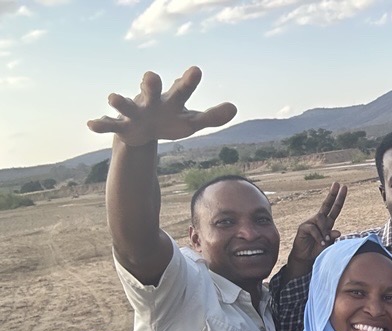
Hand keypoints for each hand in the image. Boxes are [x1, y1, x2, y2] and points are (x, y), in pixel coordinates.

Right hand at [87, 67, 236, 146]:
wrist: (143, 132)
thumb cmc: (170, 121)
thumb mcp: (191, 122)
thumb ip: (211, 117)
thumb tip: (234, 108)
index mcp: (171, 100)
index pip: (183, 90)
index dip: (188, 82)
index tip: (196, 70)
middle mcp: (151, 101)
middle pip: (151, 90)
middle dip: (151, 84)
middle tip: (152, 76)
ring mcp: (134, 112)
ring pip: (126, 105)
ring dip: (119, 101)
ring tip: (112, 97)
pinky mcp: (121, 126)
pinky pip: (109, 125)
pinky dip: (101, 124)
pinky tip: (91, 124)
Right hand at [287, 182, 347, 266]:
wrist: (305, 257)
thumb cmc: (318, 249)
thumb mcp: (329, 244)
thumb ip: (333, 238)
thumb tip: (338, 232)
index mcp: (327, 222)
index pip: (334, 208)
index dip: (339, 198)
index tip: (344, 187)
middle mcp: (319, 220)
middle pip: (326, 205)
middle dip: (332, 194)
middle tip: (337, 184)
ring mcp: (310, 222)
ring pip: (321, 219)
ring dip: (325, 231)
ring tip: (325, 241)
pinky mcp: (303, 227)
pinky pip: (313, 228)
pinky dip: (319, 236)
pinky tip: (321, 243)